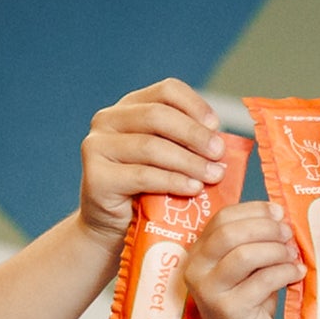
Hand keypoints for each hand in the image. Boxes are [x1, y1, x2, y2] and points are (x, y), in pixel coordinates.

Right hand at [75, 80, 221, 224]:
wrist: (115, 227)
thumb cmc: (148, 190)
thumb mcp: (170, 159)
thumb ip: (188, 145)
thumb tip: (223, 142)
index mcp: (130, 107)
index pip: (166, 91)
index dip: (195, 105)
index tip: (217, 127)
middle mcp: (108, 120)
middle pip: (158, 115)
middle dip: (194, 134)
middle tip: (219, 153)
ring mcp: (97, 146)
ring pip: (151, 147)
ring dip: (188, 161)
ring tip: (213, 175)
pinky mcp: (96, 176)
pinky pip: (142, 175)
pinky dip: (173, 181)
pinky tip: (193, 188)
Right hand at [174, 192, 299, 318]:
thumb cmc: (247, 300)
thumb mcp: (245, 266)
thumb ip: (254, 241)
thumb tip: (280, 216)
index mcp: (198, 252)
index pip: (222, 218)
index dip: (254, 210)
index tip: (278, 213)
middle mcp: (197, 270)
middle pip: (230, 233)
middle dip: (266, 228)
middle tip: (287, 234)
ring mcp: (210, 291)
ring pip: (245, 255)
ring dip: (276, 250)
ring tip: (292, 255)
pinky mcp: (229, 310)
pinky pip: (263, 280)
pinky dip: (285, 271)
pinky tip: (296, 272)